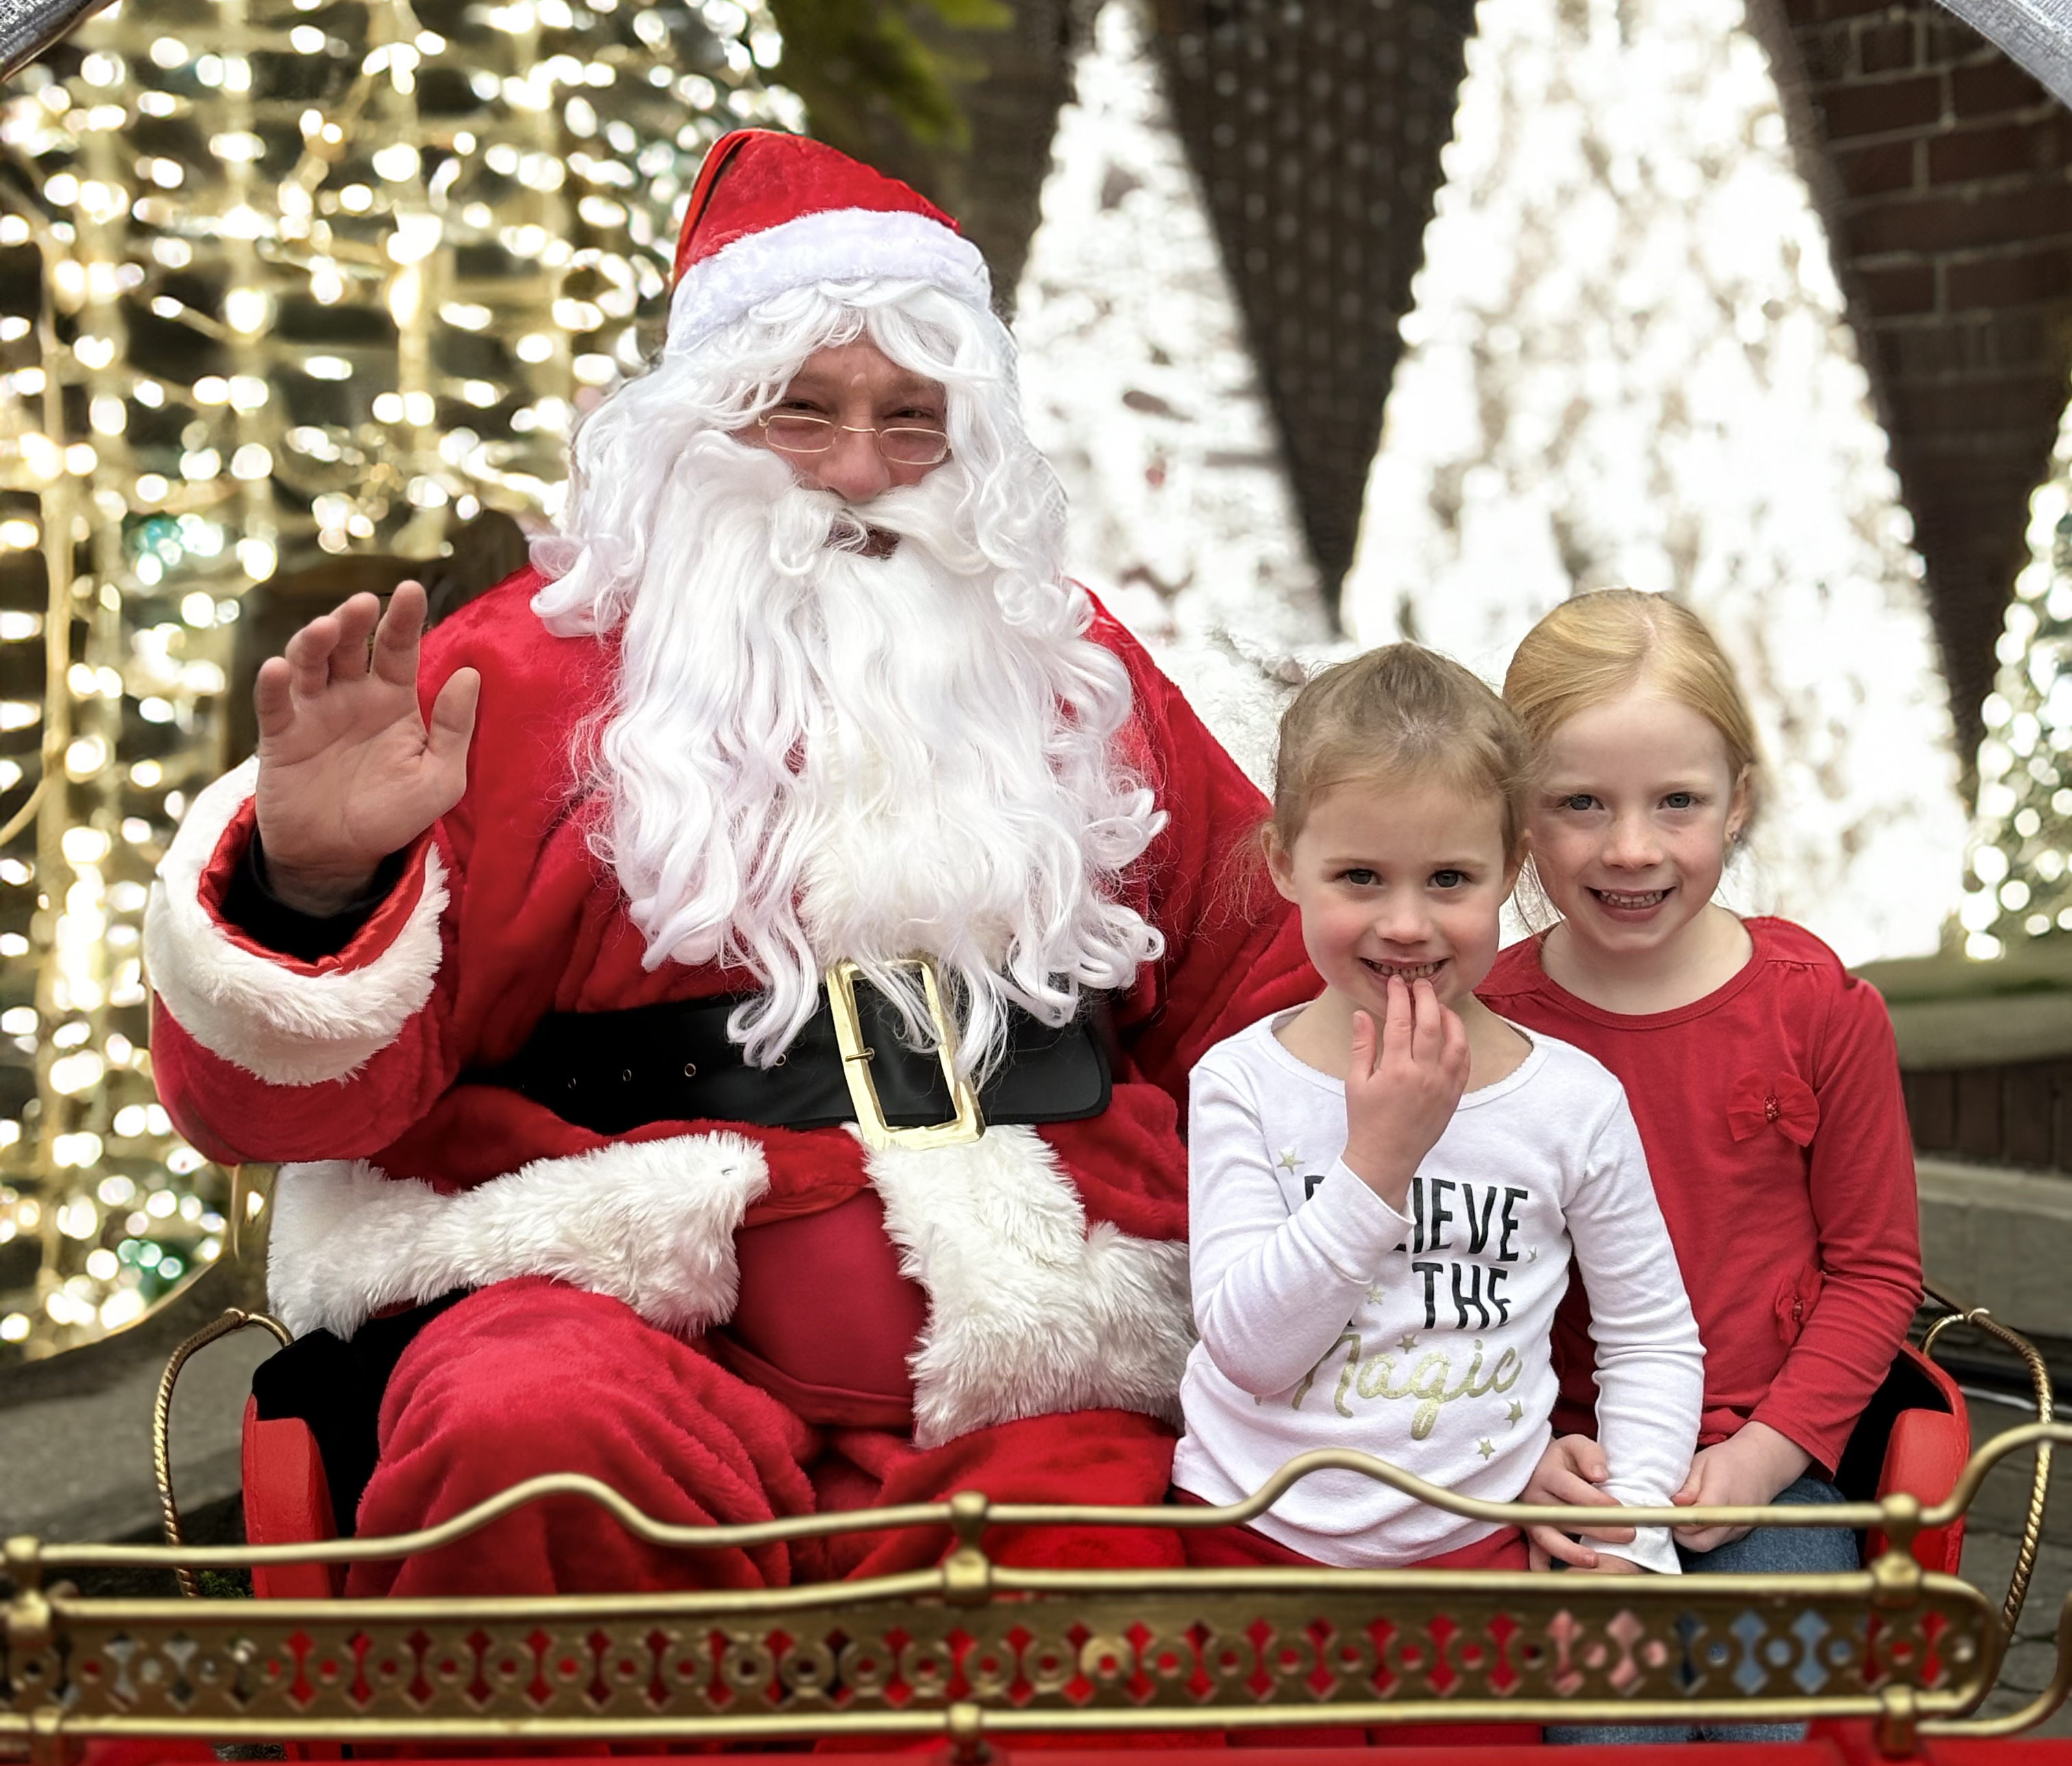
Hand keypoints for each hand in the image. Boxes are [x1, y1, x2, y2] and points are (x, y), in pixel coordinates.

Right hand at [253, 583, 479, 914]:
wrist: (340, 858)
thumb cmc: (393, 814)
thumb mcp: (440, 779)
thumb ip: (455, 730)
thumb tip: (471, 675)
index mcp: (392, 698)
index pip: (397, 648)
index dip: (403, 619)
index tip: (411, 590)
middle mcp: (350, 695)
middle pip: (349, 644)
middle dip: (354, 620)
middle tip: (363, 604)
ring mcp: (312, 711)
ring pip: (308, 662)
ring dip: (313, 641)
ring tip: (325, 629)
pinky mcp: (280, 736)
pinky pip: (274, 705)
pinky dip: (272, 686)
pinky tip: (277, 671)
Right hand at [1339, 978, 1468, 1211]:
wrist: (1386, 1158)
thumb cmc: (1366, 1121)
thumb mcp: (1355, 1082)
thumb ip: (1362, 1045)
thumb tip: (1362, 1014)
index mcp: (1395, 1069)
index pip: (1400, 1021)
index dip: (1399, 997)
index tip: (1395, 983)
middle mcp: (1424, 1074)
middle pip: (1431, 1023)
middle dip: (1426, 997)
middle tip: (1418, 984)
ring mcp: (1443, 1085)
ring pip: (1456, 1040)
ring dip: (1449, 1017)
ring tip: (1438, 1005)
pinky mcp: (1453, 1096)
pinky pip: (1465, 1062)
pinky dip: (1461, 1042)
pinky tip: (1452, 1032)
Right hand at [1521, 1434, 1638, 1570]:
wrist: (1537, 1466)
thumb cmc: (1564, 1459)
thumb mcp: (1576, 1445)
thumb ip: (1590, 1454)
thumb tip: (1600, 1474)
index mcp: (1546, 1474)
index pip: (1572, 1490)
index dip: (1596, 1501)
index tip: (1620, 1508)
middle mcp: (1534, 1498)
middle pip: (1564, 1517)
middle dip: (1597, 1529)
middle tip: (1628, 1534)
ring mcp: (1531, 1519)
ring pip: (1548, 1538)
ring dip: (1570, 1552)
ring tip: (1595, 1561)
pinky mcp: (1530, 1534)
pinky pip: (1534, 1554)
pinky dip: (1543, 1567)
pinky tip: (1561, 1579)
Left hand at [1671, 1421, 1812, 1552]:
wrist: (1761, 1464)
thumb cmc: (1728, 1460)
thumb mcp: (1702, 1463)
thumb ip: (1688, 1485)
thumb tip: (1675, 1503)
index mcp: (1721, 1495)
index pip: (1695, 1520)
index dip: (1675, 1520)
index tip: (1663, 1512)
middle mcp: (1733, 1517)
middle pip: (1701, 1542)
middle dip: (1679, 1535)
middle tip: (1669, 1517)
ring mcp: (1738, 1528)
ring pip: (1707, 1546)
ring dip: (1690, 1538)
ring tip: (1681, 1518)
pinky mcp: (1739, 1533)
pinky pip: (1716, 1543)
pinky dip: (1702, 1536)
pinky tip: (1695, 1521)